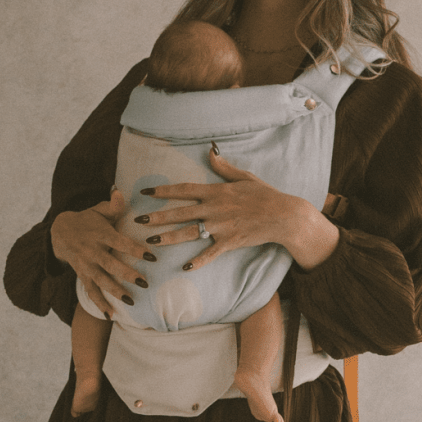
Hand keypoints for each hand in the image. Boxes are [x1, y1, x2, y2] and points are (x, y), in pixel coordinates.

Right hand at [51, 190, 154, 318]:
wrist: (59, 232)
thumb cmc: (87, 220)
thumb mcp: (98, 210)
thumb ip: (113, 206)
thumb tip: (121, 192)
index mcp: (101, 234)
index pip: (120, 243)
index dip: (135, 249)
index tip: (152, 256)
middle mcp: (93, 251)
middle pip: (111, 264)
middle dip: (127, 274)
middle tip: (144, 283)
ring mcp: (86, 265)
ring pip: (101, 281)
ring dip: (116, 292)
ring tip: (131, 301)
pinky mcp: (82, 275)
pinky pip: (91, 291)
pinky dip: (99, 304)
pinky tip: (110, 316)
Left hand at [134, 151, 337, 272]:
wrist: (282, 215)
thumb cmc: (264, 194)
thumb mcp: (244, 176)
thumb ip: (224, 167)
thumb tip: (210, 152)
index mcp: (216, 192)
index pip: (184, 190)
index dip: (163, 190)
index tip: (146, 191)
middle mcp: (214, 209)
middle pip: (180, 212)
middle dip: (158, 215)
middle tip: (138, 219)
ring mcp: (220, 227)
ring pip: (189, 233)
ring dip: (169, 237)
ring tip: (151, 241)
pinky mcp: (229, 242)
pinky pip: (210, 254)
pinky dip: (198, 261)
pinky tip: (184, 268)